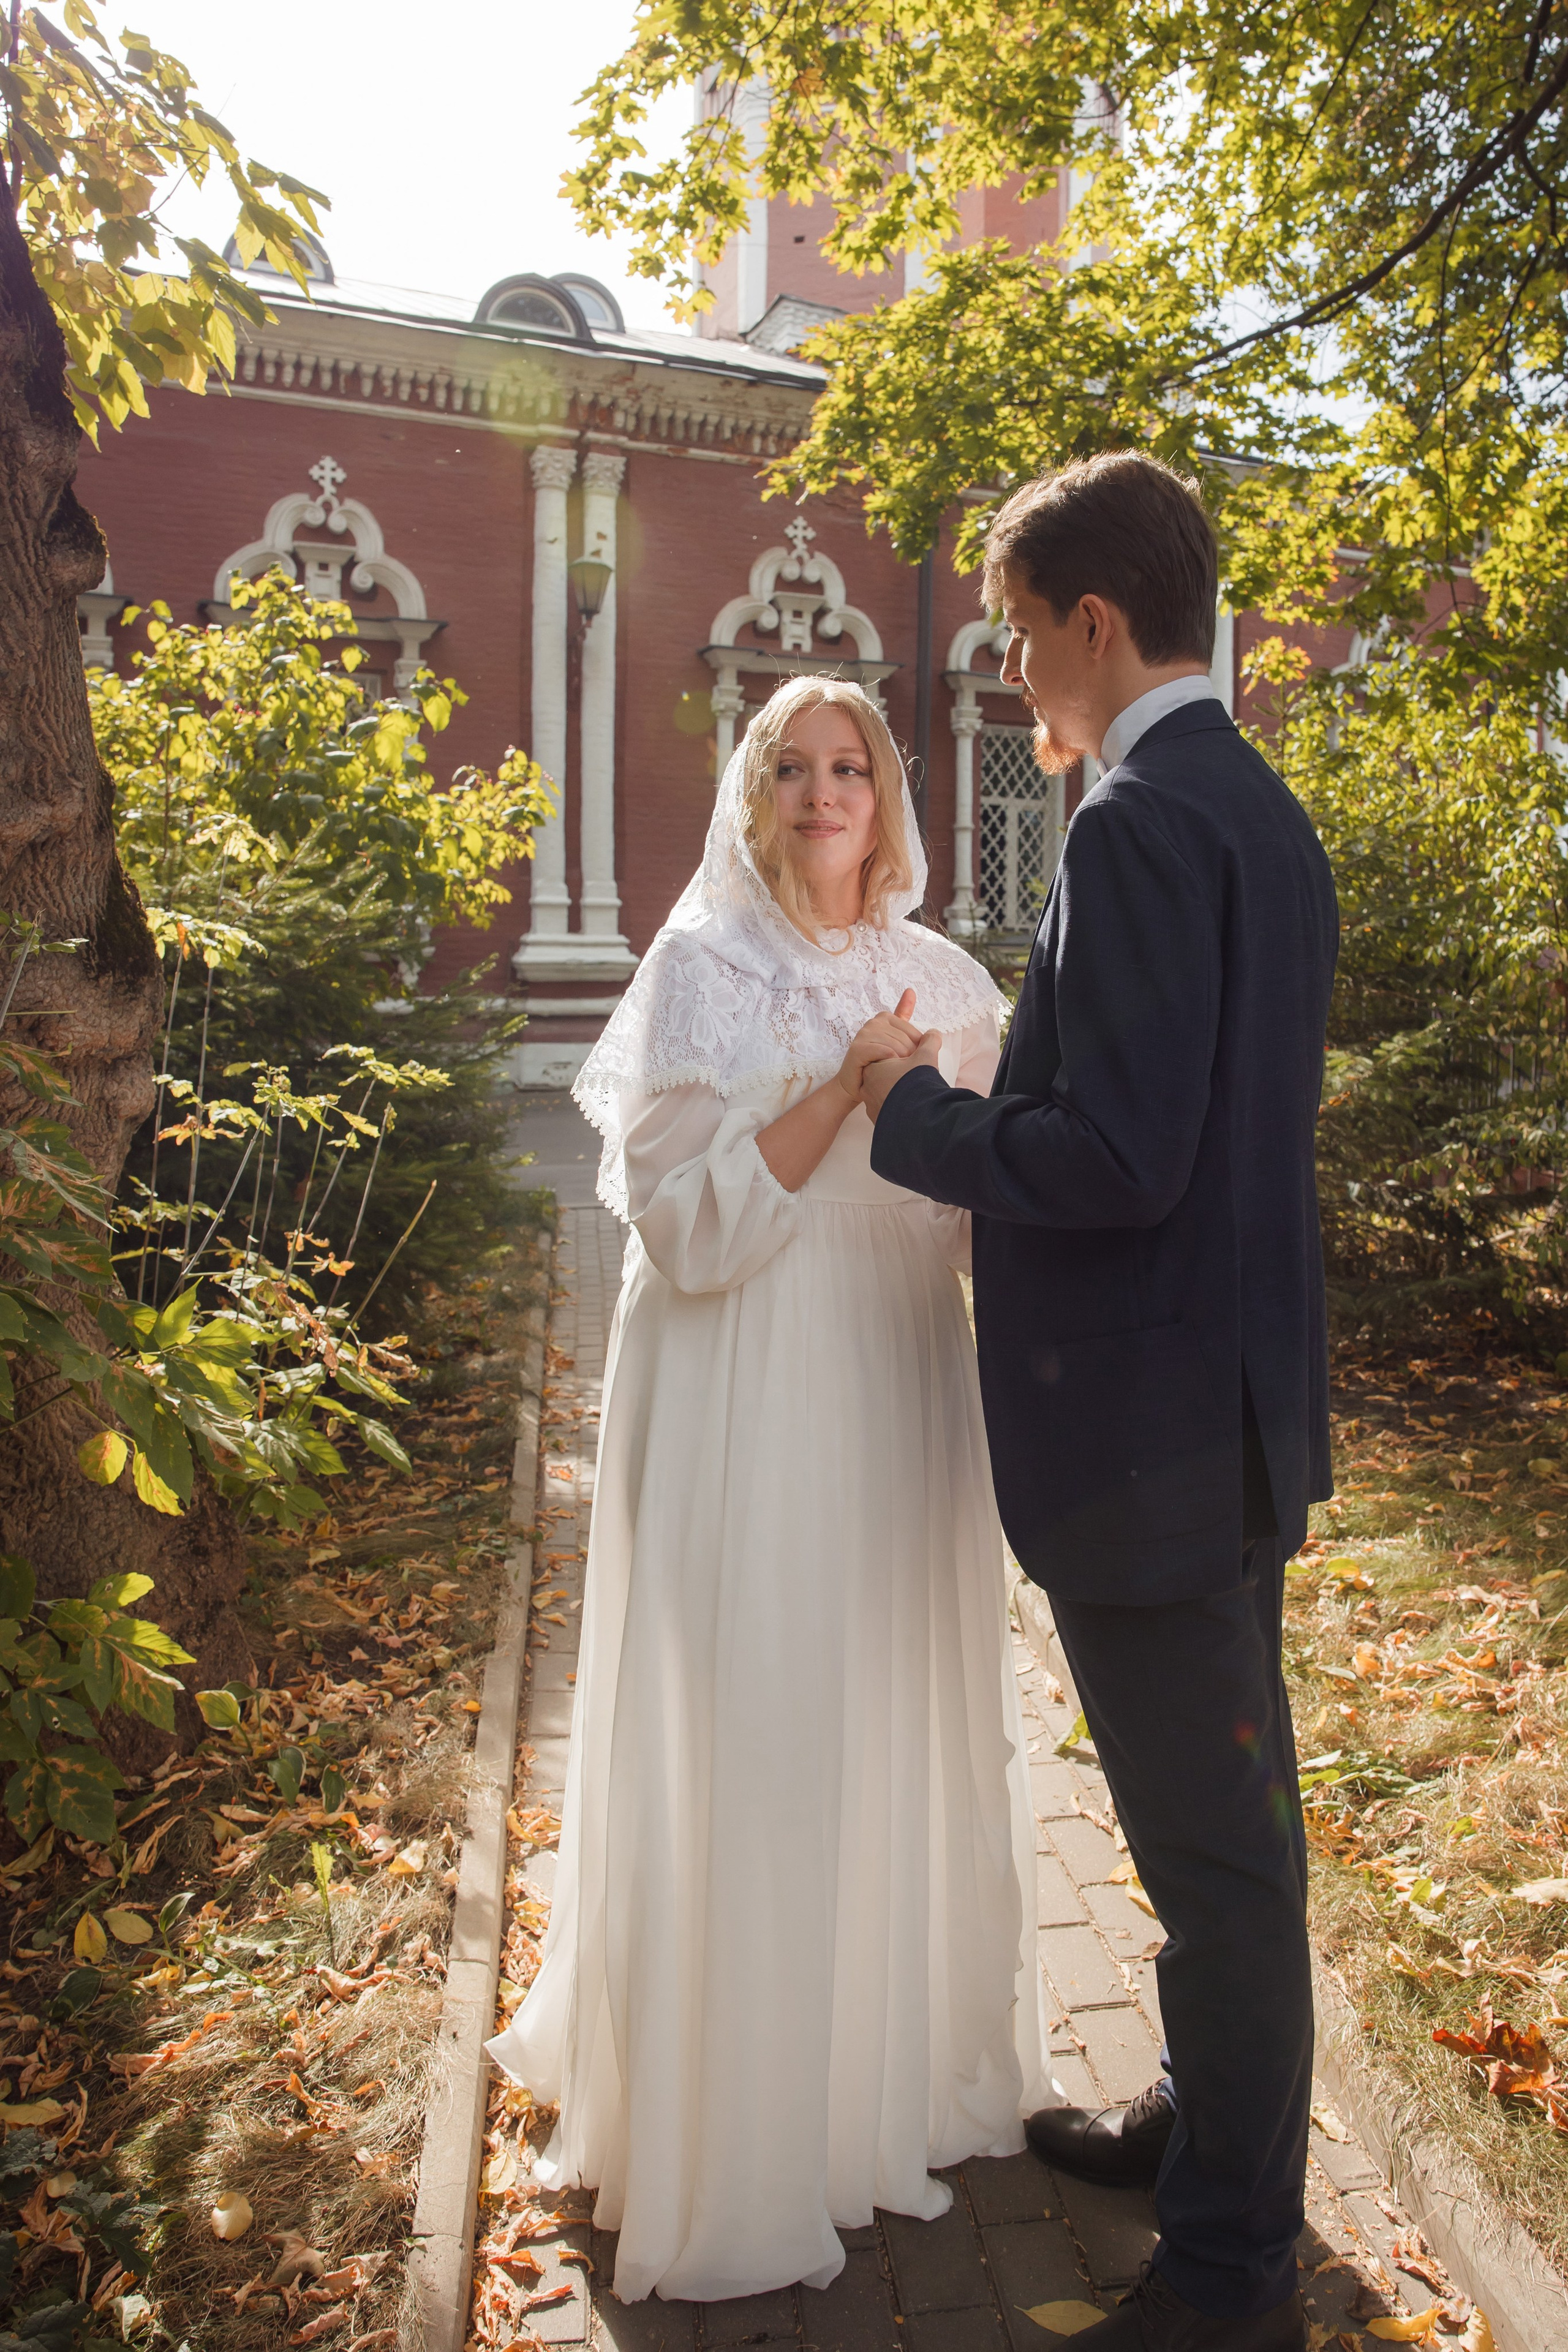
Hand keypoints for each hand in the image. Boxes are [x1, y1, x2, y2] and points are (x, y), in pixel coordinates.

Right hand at [836, 988, 921, 1103]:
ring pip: (895, 1047)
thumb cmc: (877, 1062)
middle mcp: (873, 1023)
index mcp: (884, 1018)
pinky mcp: (857, 1049)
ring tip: (890, 1072)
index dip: (915, 1052)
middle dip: (907, 1059)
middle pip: (906, 1042)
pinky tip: (885, 1066)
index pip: (914, 1034)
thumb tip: (910, 990)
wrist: (854, 1083)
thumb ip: (903, 1015)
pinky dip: (887, 1060)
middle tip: (897, 1070)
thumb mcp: (894, 1038)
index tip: (904, 1061)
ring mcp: (863, 1034)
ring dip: (897, 1064)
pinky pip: (882, 1051)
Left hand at [863, 1028, 943, 1119]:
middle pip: (885, 1075)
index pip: (885, 1056)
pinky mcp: (878, 1121)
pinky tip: (912, 1106)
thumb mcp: (926, 1057)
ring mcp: (871, 1106)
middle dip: (900, 1074)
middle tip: (916, 1077)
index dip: (903, 1056)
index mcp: (873, 1068)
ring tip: (916, 1093)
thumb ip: (929, 1041)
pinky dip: (898, 1107)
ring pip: (885, 1094)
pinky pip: (887, 1110)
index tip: (914, 1062)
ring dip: (899, 1091)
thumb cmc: (917, 1084)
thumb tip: (933, 1034)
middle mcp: (867, 1087)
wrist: (919, 1119)